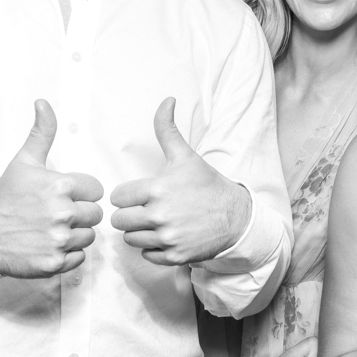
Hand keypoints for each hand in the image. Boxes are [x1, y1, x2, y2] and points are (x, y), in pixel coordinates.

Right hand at [0, 100, 103, 277]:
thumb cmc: (5, 198)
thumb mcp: (24, 162)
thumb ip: (42, 132)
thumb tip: (44, 103)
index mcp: (60, 186)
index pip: (95, 190)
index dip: (81, 193)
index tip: (62, 196)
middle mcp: (62, 213)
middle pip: (95, 213)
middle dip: (80, 213)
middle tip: (56, 213)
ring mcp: (59, 239)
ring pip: (89, 235)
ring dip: (76, 233)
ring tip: (51, 228)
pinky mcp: (55, 262)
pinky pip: (81, 257)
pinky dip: (69, 254)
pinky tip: (49, 245)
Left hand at [110, 97, 251, 264]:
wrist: (237, 217)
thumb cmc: (208, 186)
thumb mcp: (186, 157)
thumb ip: (167, 130)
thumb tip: (167, 100)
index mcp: (157, 189)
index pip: (118, 198)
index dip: (130, 195)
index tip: (144, 194)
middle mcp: (159, 216)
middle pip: (120, 221)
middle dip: (132, 215)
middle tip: (149, 209)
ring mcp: (167, 238)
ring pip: (131, 239)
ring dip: (141, 232)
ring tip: (159, 222)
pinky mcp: (174, 256)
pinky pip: (146, 255)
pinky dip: (154, 248)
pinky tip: (168, 236)